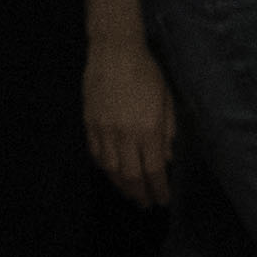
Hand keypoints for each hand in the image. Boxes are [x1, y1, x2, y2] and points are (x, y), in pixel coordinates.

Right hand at [83, 40, 175, 206]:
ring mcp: (103, 130)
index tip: (162, 200)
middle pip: (130, 175)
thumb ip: (167, 132)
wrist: (115, 52)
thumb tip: (165, 158)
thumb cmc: (147, 73)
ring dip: (120, 185)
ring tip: (129, 193)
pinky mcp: (89, 124)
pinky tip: (110, 172)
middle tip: (145, 204)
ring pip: (110, 168)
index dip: (158, 189)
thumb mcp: (167, 101)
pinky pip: (95, 153)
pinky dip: (103, 167)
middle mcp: (124, 135)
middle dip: (139, 193)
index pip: (153, 170)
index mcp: (148, 129)